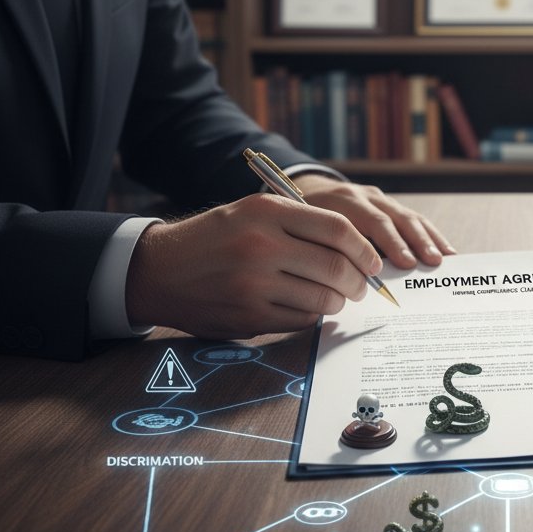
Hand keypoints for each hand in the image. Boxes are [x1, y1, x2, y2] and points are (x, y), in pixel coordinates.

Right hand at [126, 193, 383, 337]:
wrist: (159, 269)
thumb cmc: (216, 238)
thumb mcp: (253, 211)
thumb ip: (301, 223)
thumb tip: (356, 250)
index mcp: (266, 212)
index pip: (337, 229)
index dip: (364, 249)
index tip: (373, 261)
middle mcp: (261, 246)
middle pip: (336, 268)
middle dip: (358, 282)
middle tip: (360, 286)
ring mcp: (254, 284)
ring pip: (323, 299)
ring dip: (337, 301)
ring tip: (335, 297)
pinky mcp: (249, 317)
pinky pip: (301, 320)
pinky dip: (311, 316)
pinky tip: (306, 307)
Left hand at [294, 175, 453, 267]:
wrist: (308, 191)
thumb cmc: (307, 224)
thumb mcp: (308, 234)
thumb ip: (328, 252)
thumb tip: (354, 282)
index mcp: (340, 203)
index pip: (366, 222)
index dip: (383, 244)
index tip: (394, 266)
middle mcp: (363, 196)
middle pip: (391, 218)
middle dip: (410, 242)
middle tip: (425, 262)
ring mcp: (380, 198)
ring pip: (408, 217)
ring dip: (427, 240)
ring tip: (441, 259)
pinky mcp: (391, 205)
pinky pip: (416, 219)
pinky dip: (432, 236)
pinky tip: (446, 251)